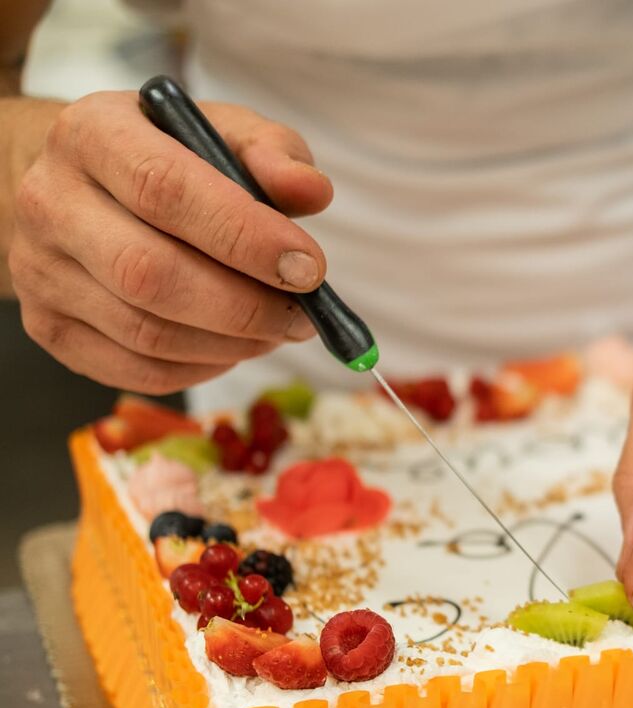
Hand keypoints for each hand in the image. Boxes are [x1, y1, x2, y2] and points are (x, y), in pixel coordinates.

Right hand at [8, 91, 331, 393]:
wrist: (80, 185)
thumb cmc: (168, 157)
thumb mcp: (222, 132)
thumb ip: (272, 153)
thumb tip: (312, 191)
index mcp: (93, 133)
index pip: (166, 190)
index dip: (246, 236)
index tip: (309, 269)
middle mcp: (51, 200)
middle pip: (150, 273)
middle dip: (245, 306)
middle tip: (302, 316)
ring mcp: (39, 270)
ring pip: (146, 332)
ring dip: (231, 344)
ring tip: (277, 330)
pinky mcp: (48, 326)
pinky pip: (136, 369)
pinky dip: (201, 368)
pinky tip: (233, 347)